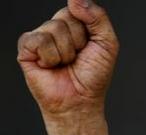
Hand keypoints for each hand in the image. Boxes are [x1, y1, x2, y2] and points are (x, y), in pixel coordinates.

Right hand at [17, 0, 118, 116]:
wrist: (81, 101)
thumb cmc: (94, 76)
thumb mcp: (107, 44)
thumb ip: (98, 17)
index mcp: (75, 25)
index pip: (78, 9)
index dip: (88, 30)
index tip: (90, 46)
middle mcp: (56, 29)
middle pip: (66, 17)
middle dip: (78, 41)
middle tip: (77, 58)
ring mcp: (40, 38)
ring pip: (53, 29)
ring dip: (66, 52)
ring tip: (65, 64)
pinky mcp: (26, 49)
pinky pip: (38, 40)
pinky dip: (50, 57)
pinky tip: (50, 66)